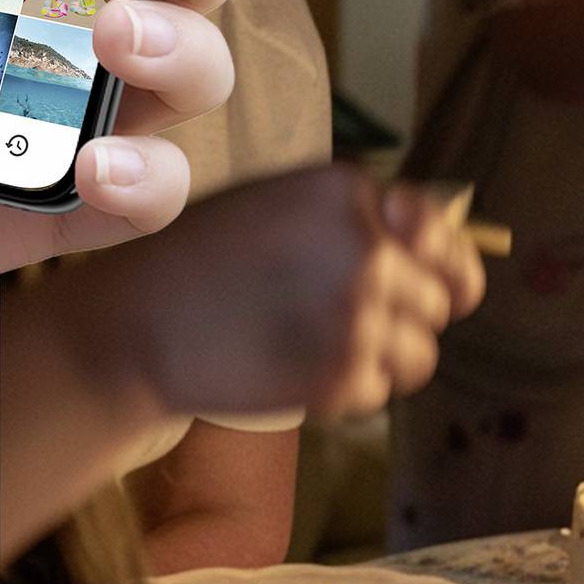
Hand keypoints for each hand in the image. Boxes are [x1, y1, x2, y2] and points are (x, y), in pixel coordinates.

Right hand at [104, 170, 489, 421]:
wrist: (139, 325)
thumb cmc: (204, 260)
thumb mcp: (283, 203)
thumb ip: (359, 217)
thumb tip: (440, 242)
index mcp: (350, 193)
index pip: (443, 237)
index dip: (444, 267)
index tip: (430, 284)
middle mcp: (366, 248)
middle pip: (438, 301)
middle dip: (403, 315)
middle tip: (346, 320)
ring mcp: (358, 314)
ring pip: (420, 353)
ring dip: (384, 358)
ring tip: (325, 348)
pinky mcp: (342, 375)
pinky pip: (380, 390)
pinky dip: (348, 390)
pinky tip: (301, 370)